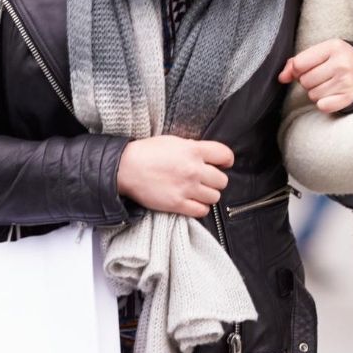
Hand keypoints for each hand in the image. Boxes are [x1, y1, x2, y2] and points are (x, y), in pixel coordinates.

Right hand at [116, 135, 233, 217]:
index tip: (223, 164)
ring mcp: (186, 188)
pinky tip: (193, 202)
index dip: (227, 161)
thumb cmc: (147, 152)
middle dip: (216, 180)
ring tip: (198, 192)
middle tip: (206, 180)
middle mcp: (193, 169)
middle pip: (222, 180)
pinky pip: (201, 211)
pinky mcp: (177, 204)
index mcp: (194, 150)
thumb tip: (209, 156)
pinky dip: (200, 208)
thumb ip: (194, 148)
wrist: (125, 167)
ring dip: (208, 195)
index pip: (225, 155)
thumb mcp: (175, 141)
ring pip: (214, 197)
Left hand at [279, 39, 352, 113]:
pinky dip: (324, 103)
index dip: (298, 70)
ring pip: (312, 95)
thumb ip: (298, 62)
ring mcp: (346, 81)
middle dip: (309, 81)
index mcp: (333, 47)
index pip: (299, 64)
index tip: (307, 69)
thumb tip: (282, 77)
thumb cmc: (338, 60)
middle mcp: (341, 63)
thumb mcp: (321, 53)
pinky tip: (333, 95)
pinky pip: (322, 106)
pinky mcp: (349, 97)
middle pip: (304, 81)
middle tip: (323, 77)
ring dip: (317, 93)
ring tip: (330, 85)